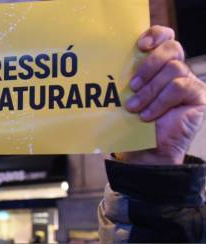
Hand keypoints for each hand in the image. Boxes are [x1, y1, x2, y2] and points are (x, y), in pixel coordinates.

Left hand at [117, 26, 205, 164]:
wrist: (145, 152)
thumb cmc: (131, 124)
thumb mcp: (123, 99)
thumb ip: (123, 81)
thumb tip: (103, 67)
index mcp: (158, 64)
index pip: (164, 37)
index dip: (155, 35)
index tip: (140, 46)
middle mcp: (175, 69)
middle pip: (171, 47)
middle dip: (150, 64)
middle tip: (132, 85)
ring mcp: (188, 82)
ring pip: (174, 69)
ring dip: (150, 90)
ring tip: (134, 108)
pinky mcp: (198, 96)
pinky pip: (180, 87)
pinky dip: (160, 101)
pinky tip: (148, 116)